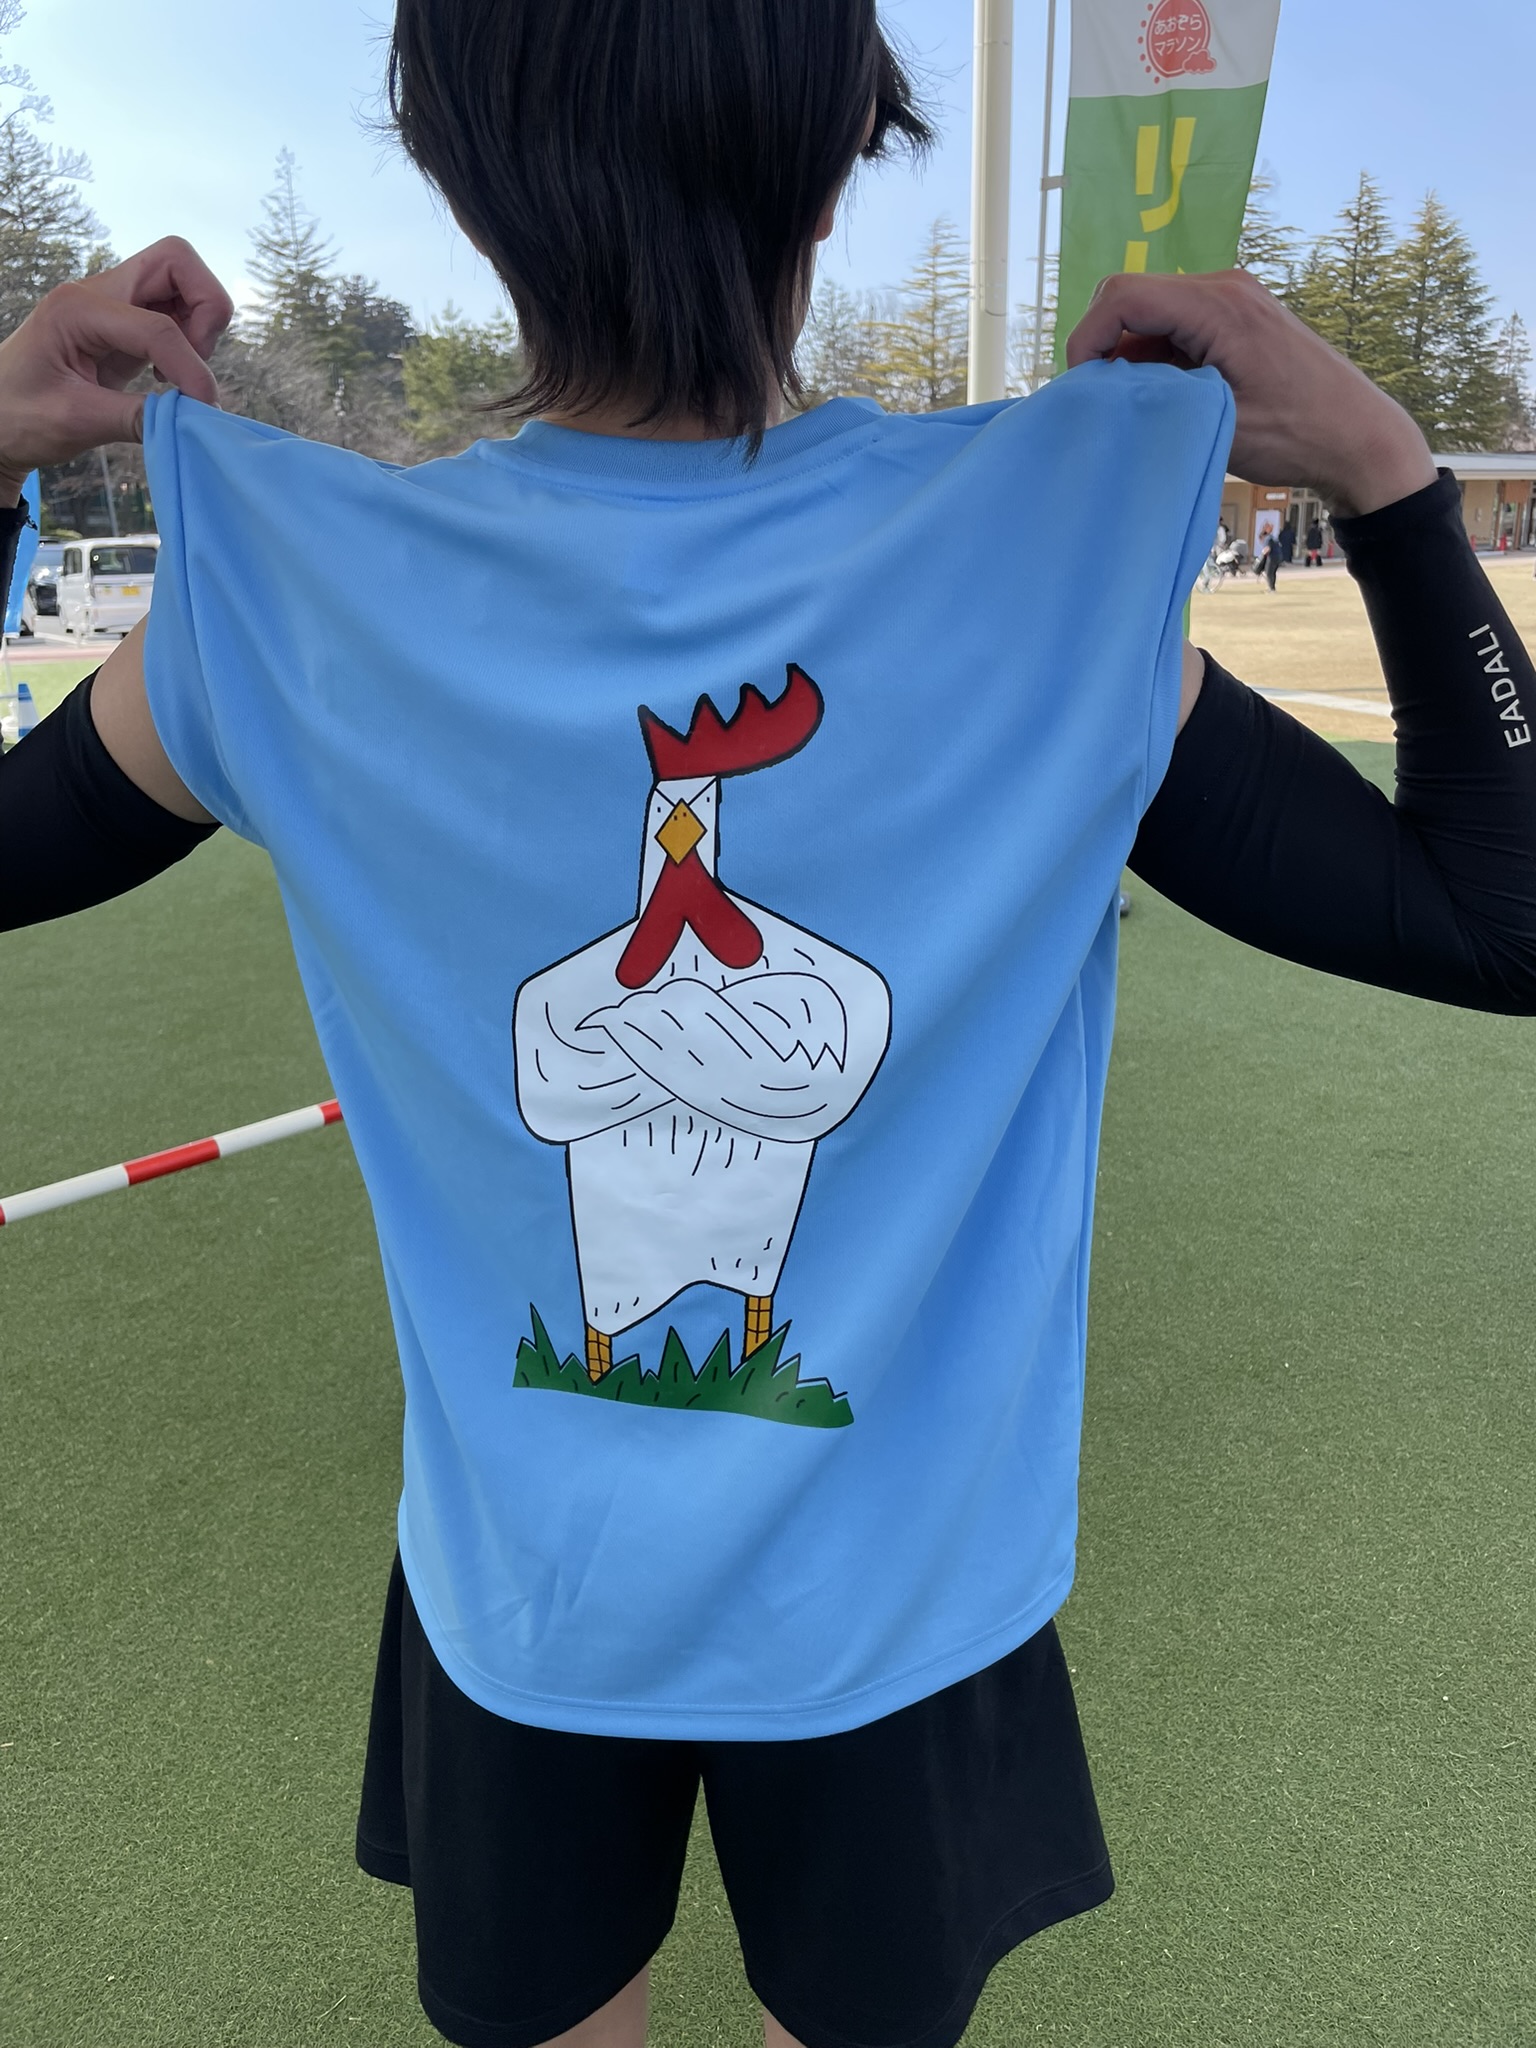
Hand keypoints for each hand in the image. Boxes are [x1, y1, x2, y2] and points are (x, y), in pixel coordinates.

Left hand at [0, 237, 233, 502]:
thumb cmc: (18, 415)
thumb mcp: (74, 422)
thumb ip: (137, 419)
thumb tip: (191, 421)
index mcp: (77, 308)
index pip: (157, 325)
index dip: (190, 366)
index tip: (201, 407)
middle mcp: (98, 293)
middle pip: (177, 261)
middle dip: (206, 308)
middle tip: (195, 359)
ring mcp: (114, 305)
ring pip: (182, 280)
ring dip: (200, 323)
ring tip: (180, 373)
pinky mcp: (125, 325)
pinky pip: (175, 311)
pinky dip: (189, 339)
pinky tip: (167, 376)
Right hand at [1065, 270, 1437, 516]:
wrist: (1358, 436)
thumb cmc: (1297, 434)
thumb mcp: (1216, 421)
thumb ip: (1156, 396)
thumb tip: (1105, 391)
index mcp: (1220, 304)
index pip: (1123, 295)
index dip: (1086, 336)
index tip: (1081, 386)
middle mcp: (1225, 286)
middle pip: (1131, 294)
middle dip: (1101, 342)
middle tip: (1100, 397)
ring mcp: (1233, 297)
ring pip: (1150, 310)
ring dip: (1127, 352)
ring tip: (1132, 402)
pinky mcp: (1237, 316)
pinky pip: (1175, 323)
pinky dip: (1154, 355)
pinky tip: (1162, 395)